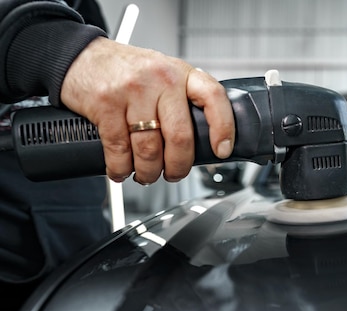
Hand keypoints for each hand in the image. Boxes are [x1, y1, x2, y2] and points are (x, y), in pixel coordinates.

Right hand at [60, 37, 234, 183]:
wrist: (80, 56)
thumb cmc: (127, 71)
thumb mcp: (164, 75)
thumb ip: (184, 101)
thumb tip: (204, 141)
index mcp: (181, 73)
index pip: (214, 98)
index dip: (223, 128)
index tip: (221, 150)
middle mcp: (161, 79)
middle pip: (180, 136)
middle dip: (178, 166)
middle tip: (174, 174)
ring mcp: (133, 91)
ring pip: (149, 149)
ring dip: (149, 172)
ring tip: (147, 175)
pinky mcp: (106, 103)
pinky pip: (119, 149)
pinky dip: (120, 168)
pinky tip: (121, 170)